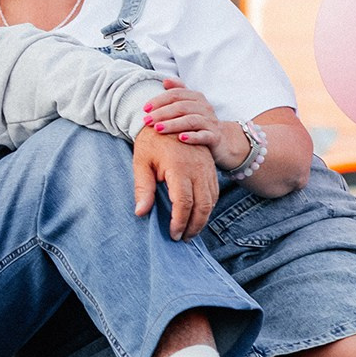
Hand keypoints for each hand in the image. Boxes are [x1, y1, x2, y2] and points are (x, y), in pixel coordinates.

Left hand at [132, 123, 219, 238]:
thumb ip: (142, 188)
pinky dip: (209, 206)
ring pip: (212, 200)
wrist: (167, 117)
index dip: (179, 222)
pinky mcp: (210, 167)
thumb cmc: (150, 141)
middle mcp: (198, 169)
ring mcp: (207, 167)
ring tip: (190, 231)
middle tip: (183, 238)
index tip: (173, 234)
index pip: (184, 203)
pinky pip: (215, 191)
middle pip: (203, 205)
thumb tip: (140, 213)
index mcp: (179, 168)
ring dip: (203, 218)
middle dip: (194, 226)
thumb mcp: (141, 162)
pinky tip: (199, 214)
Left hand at [144, 79, 250, 171]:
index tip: (145, 109)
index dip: (159, 100)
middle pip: (181, 107)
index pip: (176, 94)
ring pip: (191, 120)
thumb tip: (165, 81)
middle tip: (146, 121)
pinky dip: (193, 137)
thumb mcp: (190, 106)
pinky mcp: (215, 137)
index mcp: (196, 98)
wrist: (224, 141)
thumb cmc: (200, 122)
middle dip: (162, 113)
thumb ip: (178, 92)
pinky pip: (204, 136)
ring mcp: (211, 122)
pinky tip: (181, 138)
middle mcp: (205, 107)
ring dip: (173, 124)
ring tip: (158, 129)